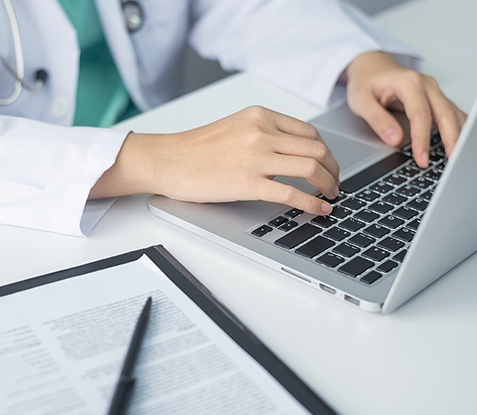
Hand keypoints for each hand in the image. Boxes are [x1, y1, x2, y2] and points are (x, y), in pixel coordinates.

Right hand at [90, 106, 339, 214]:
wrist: (167, 160)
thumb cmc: (195, 149)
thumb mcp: (234, 128)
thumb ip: (263, 134)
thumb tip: (290, 154)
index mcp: (260, 116)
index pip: (309, 132)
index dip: (326, 152)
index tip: (329, 165)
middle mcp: (262, 132)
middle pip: (317, 149)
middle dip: (333, 170)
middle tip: (335, 184)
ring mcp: (256, 157)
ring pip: (310, 168)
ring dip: (328, 185)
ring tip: (331, 197)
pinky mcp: (249, 183)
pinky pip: (292, 193)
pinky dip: (312, 203)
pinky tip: (320, 210)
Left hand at [345, 51, 466, 166]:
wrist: (372, 68)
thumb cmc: (366, 82)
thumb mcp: (360, 101)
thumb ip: (377, 120)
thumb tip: (394, 139)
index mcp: (408, 82)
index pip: (420, 114)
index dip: (422, 138)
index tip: (421, 157)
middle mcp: (425, 85)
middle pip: (444, 113)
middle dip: (449, 139)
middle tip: (448, 161)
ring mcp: (433, 92)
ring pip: (452, 114)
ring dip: (457, 135)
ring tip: (455, 156)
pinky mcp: (435, 99)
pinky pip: (451, 114)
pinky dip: (456, 129)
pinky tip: (457, 143)